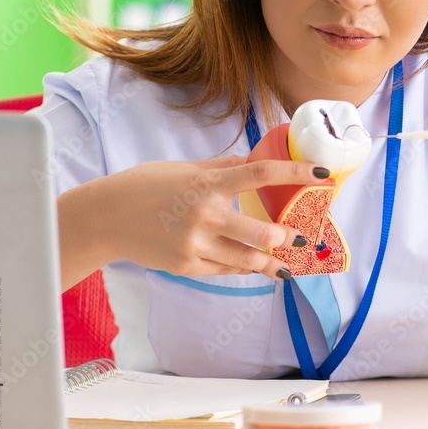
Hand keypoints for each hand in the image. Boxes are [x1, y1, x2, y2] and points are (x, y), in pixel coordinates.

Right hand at [59, 156, 330, 285]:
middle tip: (302, 236)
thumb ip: (221, 167)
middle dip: (287, 237)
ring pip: (247, 259)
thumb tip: (251, 159)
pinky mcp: (187, 266)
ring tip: (286, 264)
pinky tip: (254, 267)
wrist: (104, 219)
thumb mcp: (184, 169)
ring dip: (270, 263)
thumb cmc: (145, 186)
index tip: (323, 173)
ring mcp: (196, 245)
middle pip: (262, 232)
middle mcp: (205, 215)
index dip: (296, 171)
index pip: (261, 173)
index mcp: (208, 184)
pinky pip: (225, 269)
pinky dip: (241, 267)